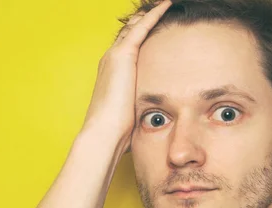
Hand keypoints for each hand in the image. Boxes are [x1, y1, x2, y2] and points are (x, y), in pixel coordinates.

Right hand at [80, 1, 171, 152]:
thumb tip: (153, 121)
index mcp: (112, 72)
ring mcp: (116, 54)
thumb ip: (140, 110)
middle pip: (130, 30)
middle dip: (145, 18)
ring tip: (166, 3)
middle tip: (163, 7)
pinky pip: (142, 26)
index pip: (128, 46)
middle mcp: (111, 59)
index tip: (156, 29)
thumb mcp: (131, 114)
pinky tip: (167, 5)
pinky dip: (155, 14)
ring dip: (150, 13)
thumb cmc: (116, 130)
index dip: (141, 35)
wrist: (103, 131)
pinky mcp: (124, 54)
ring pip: (135, 24)